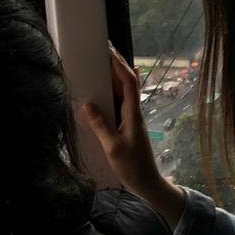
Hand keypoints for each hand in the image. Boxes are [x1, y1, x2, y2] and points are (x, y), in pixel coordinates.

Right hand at [78, 47, 184, 227]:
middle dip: (116, 65)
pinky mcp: (127, 126)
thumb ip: (100, 125)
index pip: (128, 82)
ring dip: (112, 78)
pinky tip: (102, 92)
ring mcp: (131, 119)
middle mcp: (134, 112)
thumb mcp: (112, 147)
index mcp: (133, 113)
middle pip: (126, 82)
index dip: (119, 64)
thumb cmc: (132, 167)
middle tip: (100, 51)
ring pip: (122, 92)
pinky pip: (118, 104)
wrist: (148, 184)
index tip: (107, 50)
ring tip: (98, 66)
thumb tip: (86, 104)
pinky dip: (110, 94)